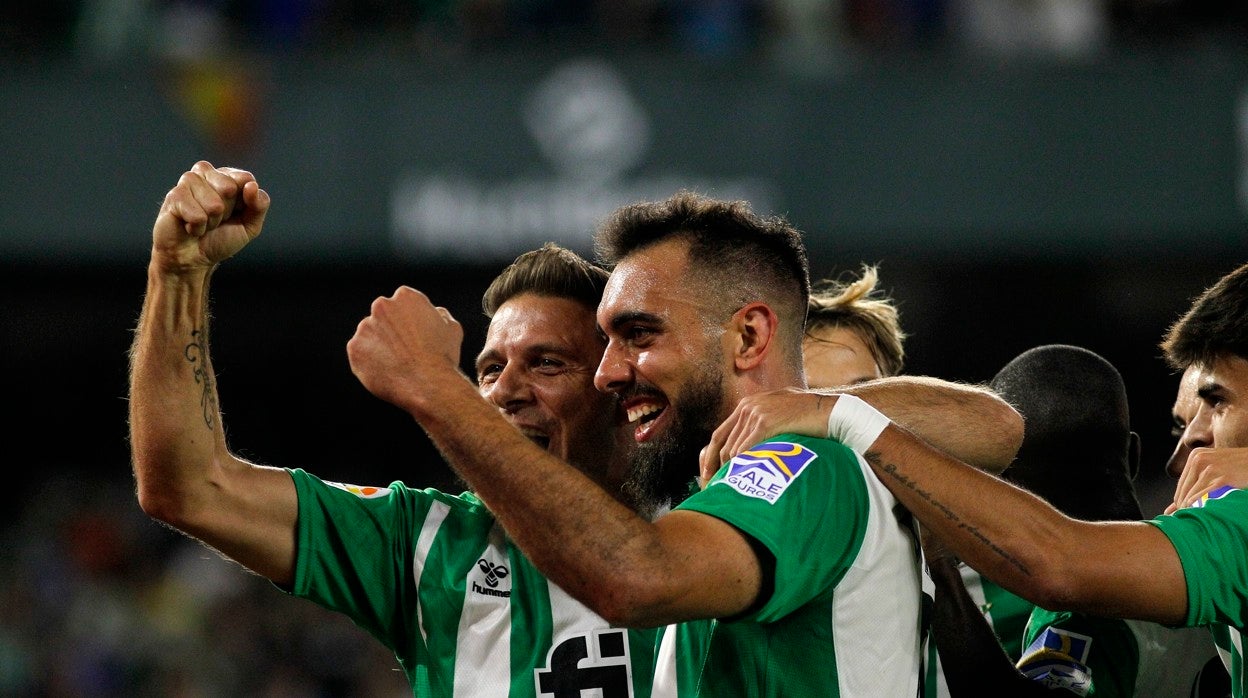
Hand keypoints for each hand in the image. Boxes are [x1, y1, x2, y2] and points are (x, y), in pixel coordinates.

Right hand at [151, 160, 268, 270]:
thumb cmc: (220, 239)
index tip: (234, 213)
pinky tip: (189, 227)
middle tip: (215, 220)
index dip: (244, 203)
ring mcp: (188, 182)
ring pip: (214, 204)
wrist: (194, 259)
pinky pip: (198, 216)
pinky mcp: (174, 196)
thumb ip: (259, 205)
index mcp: (226, 176)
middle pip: (229, 188)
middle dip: (226, 212)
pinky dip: (197, 228)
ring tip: (202, 223)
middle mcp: (205, 173)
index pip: (246, 179)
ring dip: (211, 221)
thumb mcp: (250, 225)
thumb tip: (252, 185)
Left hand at [346, 286, 464, 412]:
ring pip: (369, 336)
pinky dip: (369, 364)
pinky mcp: (354, 348)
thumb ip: (439, 315)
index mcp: (405, 296)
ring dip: (378, 347)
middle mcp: (381, 306)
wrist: (429, 385)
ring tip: (397, 365)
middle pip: (382, 318)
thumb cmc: (443, 357)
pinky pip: (360, 355)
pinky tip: (387, 373)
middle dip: (390, 331)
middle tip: (404, 352)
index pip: (402, 304)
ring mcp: (365, 327)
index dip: (409, 322)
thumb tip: (435, 313)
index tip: (414, 337)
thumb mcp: (452, 328)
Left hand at [698, 388, 837, 483]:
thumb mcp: (779, 413)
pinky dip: (741, 466)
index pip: (720, 433)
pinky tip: (741, 480)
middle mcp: (747, 407)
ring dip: (729, 470)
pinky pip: (746, 449)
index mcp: (747, 405)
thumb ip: (762, 424)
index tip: (708, 474)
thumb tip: (751, 447)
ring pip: (733, 449)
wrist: (829, 411)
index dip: (711, 456)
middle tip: (713, 487)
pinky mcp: (765, 423)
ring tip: (728, 488)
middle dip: (715, 467)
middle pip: (721, 443)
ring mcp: (755, 413)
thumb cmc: (808, 417)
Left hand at [1166, 446, 1247, 512]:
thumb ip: (1197, 479)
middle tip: (1177, 515)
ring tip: (1185, 514)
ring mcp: (1211, 467)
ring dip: (1186, 503)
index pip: (1182, 480)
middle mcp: (1199, 458)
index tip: (1175, 507)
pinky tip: (1193, 507)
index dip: (1178, 495)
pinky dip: (1196, 500)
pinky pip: (1204, 491)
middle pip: (1185, 485)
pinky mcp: (1222, 476)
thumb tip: (1179, 498)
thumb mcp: (1212, 466)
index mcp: (1196, 455)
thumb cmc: (1235, 465)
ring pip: (1192, 489)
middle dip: (1180, 501)